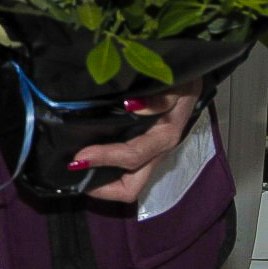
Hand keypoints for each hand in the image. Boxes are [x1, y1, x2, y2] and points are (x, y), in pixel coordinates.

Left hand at [72, 80, 201, 203]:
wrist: (193, 80)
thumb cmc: (181, 82)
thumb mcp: (176, 84)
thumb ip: (159, 97)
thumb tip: (133, 105)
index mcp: (163, 137)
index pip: (132, 157)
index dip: (105, 158)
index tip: (80, 155)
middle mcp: (157, 153)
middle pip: (130, 188)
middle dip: (101, 188)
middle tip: (75, 171)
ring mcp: (150, 155)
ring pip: (127, 182)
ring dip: (101, 181)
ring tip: (76, 168)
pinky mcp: (145, 151)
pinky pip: (125, 170)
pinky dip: (105, 169)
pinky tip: (88, 155)